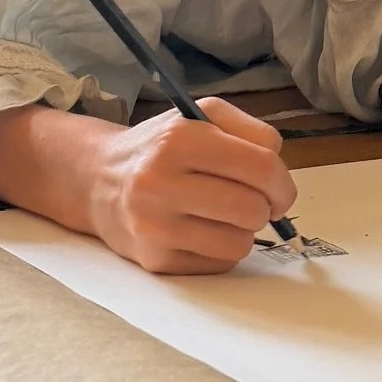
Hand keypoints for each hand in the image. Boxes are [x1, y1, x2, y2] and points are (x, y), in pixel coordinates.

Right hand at [84, 98, 296, 274]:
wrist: (98, 179)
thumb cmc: (161, 148)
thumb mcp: (201, 117)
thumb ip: (251, 132)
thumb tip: (278, 176)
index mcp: (179, 139)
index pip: (261, 168)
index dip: (282, 183)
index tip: (278, 190)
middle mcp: (161, 182)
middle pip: (252, 209)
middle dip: (264, 208)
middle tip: (252, 203)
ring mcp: (155, 226)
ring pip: (240, 243)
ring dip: (241, 231)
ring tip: (220, 215)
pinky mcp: (155, 259)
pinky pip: (219, 264)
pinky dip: (220, 249)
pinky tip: (200, 231)